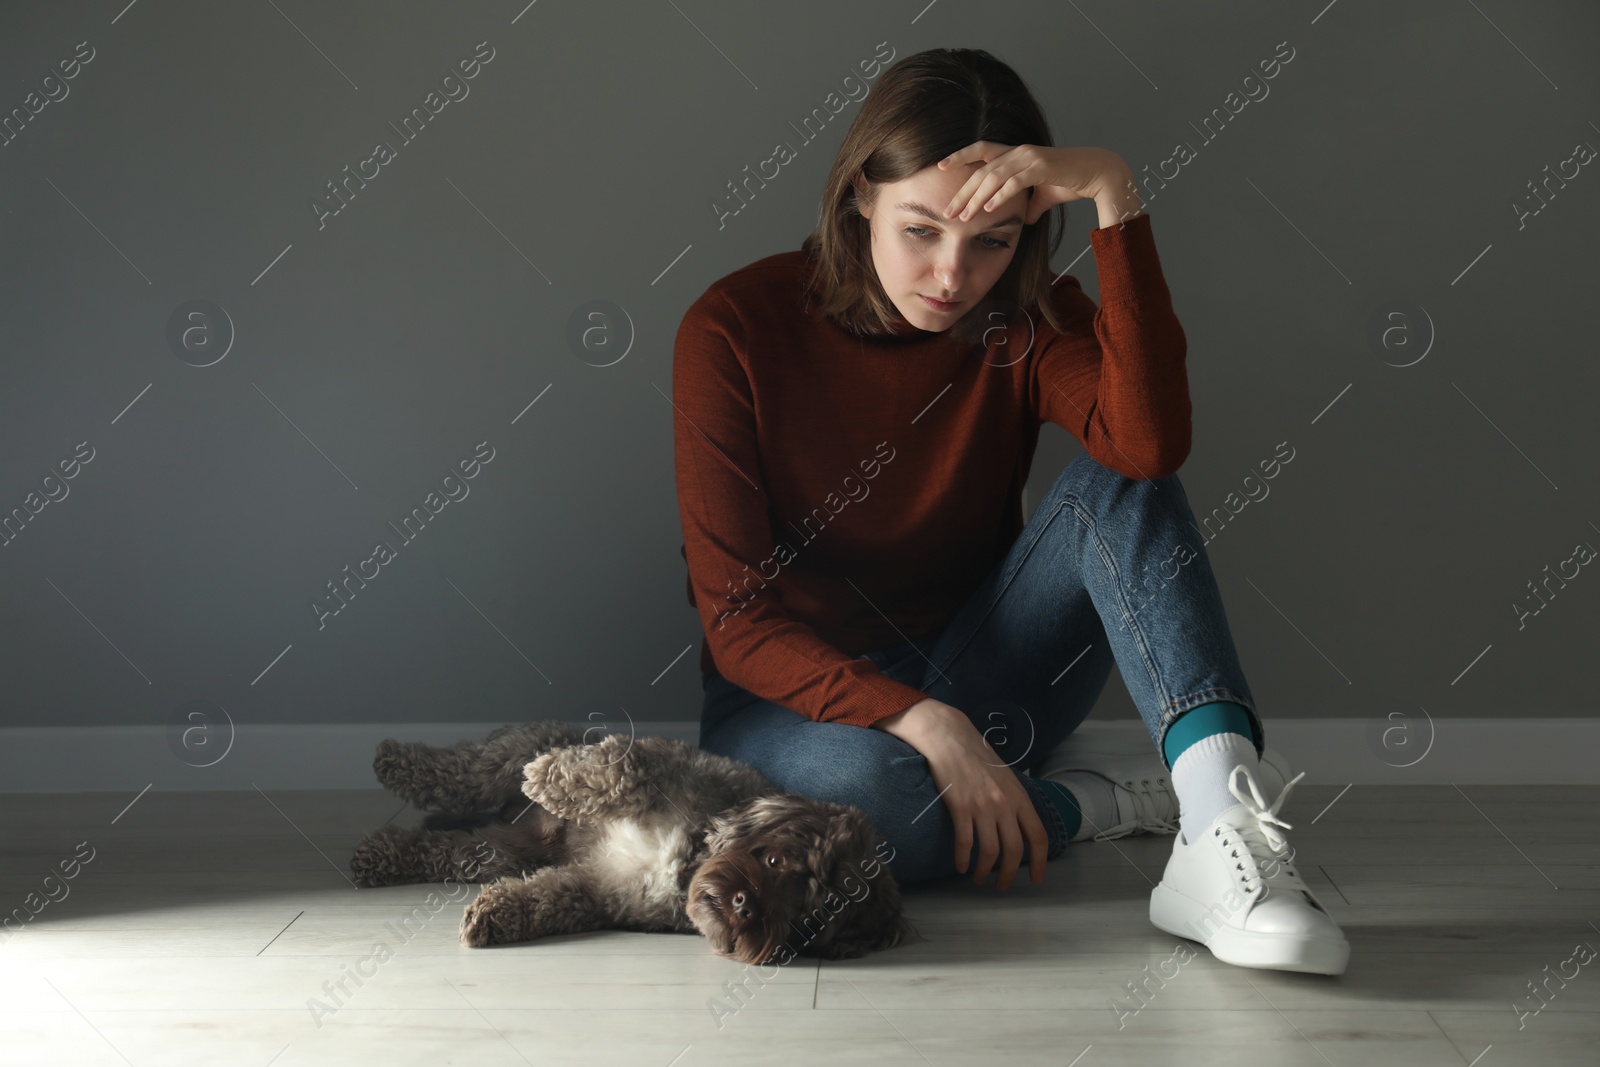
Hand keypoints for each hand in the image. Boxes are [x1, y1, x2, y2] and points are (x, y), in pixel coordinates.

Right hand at [875, 698, 1048, 889]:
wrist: (949, 737)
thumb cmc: (976, 755)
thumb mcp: (1006, 776)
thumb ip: (1014, 800)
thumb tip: (1020, 826)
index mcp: (1019, 796)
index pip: (1038, 836)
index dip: (1040, 862)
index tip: (1036, 878)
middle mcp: (1004, 803)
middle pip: (1014, 850)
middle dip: (1009, 874)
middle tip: (1002, 886)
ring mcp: (982, 806)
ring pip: (989, 852)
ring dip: (985, 871)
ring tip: (979, 879)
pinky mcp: (959, 806)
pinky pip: (964, 842)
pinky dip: (963, 859)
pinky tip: (961, 865)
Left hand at [936, 142, 1134, 225]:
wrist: (1099, 174)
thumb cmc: (1071, 182)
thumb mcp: (1043, 195)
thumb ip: (1028, 204)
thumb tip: (1021, 220)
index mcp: (1016, 154)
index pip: (981, 150)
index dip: (960, 156)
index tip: (940, 166)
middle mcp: (1020, 152)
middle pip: (982, 169)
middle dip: (962, 191)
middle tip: (947, 210)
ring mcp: (1030, 158)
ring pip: (994, 176)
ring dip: (977, 198)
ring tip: (964, 217)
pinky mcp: (1042, 168)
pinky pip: (1014, 183)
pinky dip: (1000, 196)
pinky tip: (989, 210)